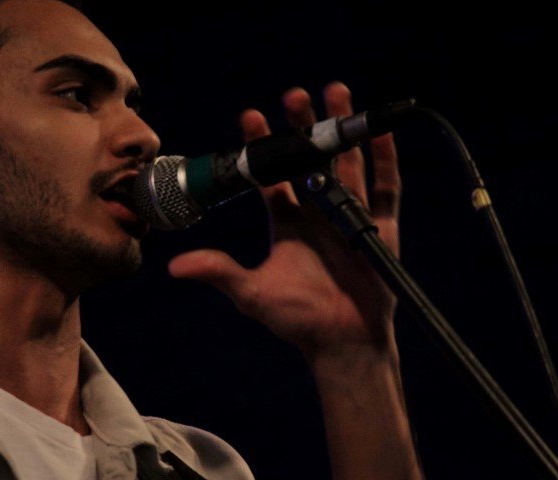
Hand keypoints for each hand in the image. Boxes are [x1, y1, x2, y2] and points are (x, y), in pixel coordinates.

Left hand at [169, 82, 400, 358]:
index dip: (261, 147)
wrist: (342, 345)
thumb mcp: (252, 293)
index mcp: (286, 222)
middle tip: (294, 95)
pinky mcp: (379, 228)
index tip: (251, 115)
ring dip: (341, 130)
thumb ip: (218, 272)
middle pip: (310, 160)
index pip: (271, 176)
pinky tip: (378, 130)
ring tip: (335, 92)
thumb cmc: (297, 320)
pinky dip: (383, 160)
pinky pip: (384, 188)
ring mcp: (349, 216)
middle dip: (302, 128)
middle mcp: (317, 212)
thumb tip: (173, 267)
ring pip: (346, 163)